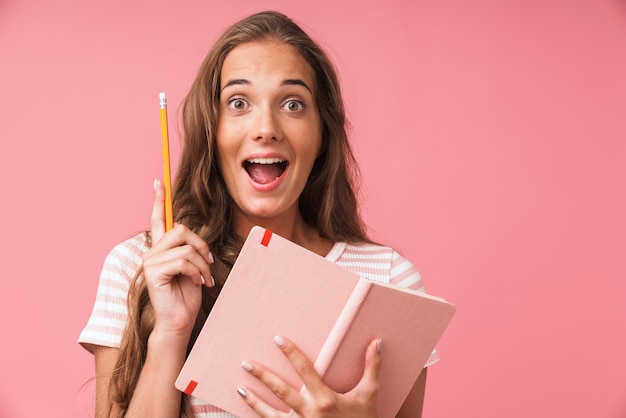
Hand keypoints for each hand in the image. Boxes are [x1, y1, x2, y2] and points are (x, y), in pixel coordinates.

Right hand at [141, 179, 213, 337]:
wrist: (180, 322)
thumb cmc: (187, 296)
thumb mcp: (194, 267)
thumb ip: (191, 249)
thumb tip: (194, 236)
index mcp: (162, 249)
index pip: (159, 219)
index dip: (159, 200)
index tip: (158, 181)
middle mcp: (153, 252)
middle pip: (181, 229)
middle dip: (202, 246)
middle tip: (209, 264)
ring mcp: (151, 262)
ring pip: (186, 246)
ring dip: (202, 263)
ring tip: (204, 278)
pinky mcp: (153, 272)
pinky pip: (184, 260)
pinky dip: (197, 271)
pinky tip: (198, 283)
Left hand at [238, 336, 381, 417]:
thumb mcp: (370, 395)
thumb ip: (372, 368)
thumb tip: (376, 342)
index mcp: (325, 399)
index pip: (304, 369)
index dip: (290, 353)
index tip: (278, 339)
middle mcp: (309, 413)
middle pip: (280, 390)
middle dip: (262, 375)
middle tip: (246, 363)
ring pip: (271, 413)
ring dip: (254, 400)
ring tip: (240, 388)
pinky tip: (250, 412)